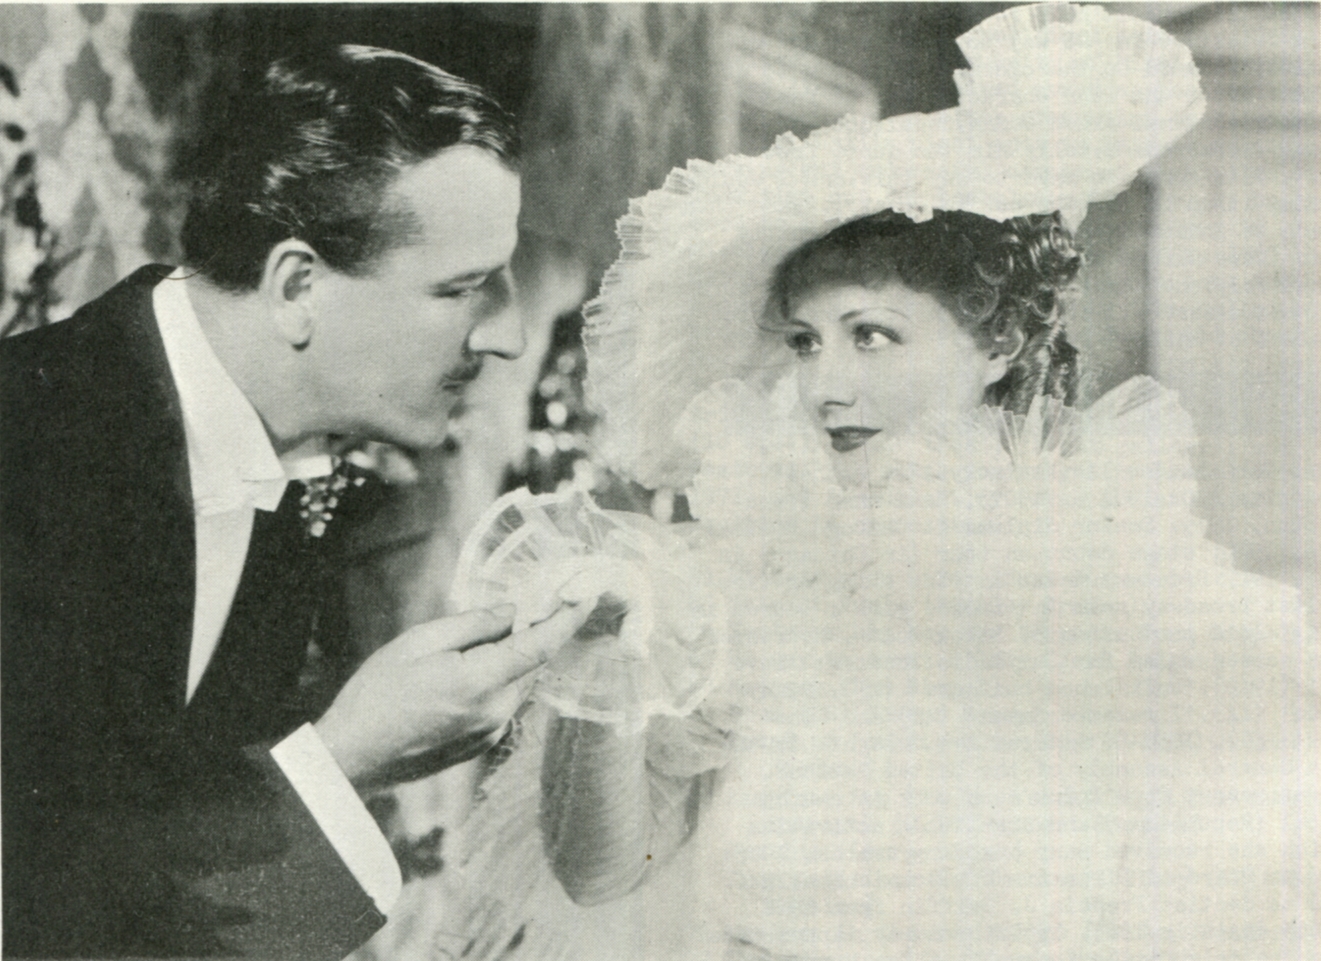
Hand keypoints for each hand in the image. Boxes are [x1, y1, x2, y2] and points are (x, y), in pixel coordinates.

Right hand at [315, 601, 594, 787]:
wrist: (351, 757)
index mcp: (480, 682)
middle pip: (531, 664)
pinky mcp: (482, 745)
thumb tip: (512, 612)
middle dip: (530, 635)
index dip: (568, 618)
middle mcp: (495, 712)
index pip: (540, 646)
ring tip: (471, 646)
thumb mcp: (418, 642)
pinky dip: (496, 682)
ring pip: (518, 684)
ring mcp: (491, 733)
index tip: (586, 596)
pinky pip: (503, 704)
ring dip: (510, 660)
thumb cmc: (376, 695)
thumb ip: (472, 625)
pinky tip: (460, 676)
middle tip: (514, 608)